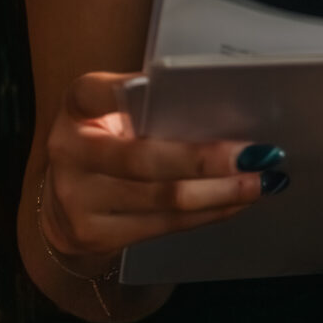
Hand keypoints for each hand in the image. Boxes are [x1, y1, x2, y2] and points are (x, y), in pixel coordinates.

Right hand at [38, 71, 284, 266]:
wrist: (63, 208)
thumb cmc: (105, 145)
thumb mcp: (112, 115)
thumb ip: (147, 107)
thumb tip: (223, 110)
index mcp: (77, 108)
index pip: (98, 92)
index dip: (132, 90)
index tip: (181, 88)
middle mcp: (69, 151)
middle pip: (144, 159)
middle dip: (206, 160)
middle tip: (256, 155)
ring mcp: (78, 199)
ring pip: (162, 199)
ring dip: (220, 192)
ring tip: (260, 182)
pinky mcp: (95, 235)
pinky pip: (164, 226)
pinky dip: (207, 214)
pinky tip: (235, 203)